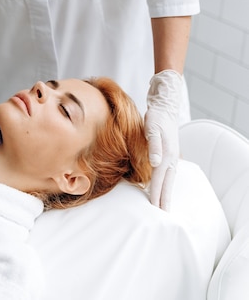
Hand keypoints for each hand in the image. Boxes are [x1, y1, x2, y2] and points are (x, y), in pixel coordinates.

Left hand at [145, 70, 182, 210]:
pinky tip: (161, 187)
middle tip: (162, 216)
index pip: (159, 180)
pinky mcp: (168, 153)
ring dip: (165, 193)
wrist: (165, 106)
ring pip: (168, 179)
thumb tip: (155, 163)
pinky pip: (166, 173)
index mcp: (166, 155)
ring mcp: (171, 157)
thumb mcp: (152, 128)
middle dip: (164, 200)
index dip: (156, 194)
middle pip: (166, 183)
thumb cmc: (156, 117)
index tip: (155, 209)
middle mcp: (170, 158)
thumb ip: (154, 145)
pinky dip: (164, 182)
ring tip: (162, 206)